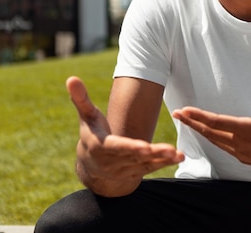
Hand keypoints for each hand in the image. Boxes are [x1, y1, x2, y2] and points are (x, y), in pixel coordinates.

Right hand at [68, 76, 183, 195]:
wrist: (91, 165)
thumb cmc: (91, 133)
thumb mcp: (86, 116)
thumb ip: (81, 98)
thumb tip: (71, 78)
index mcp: (100, 146)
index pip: (116, 147)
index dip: (130, 147)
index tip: (144, 146)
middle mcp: (112, 162)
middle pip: (134, 157)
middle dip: (151, 153)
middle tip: (168, 149)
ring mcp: (125, 169)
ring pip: (145, 164)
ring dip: (162, 159)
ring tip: (177, 153)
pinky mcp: (136, 172)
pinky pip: (151, 168)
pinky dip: (165, 163)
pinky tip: (179, 156)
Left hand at [172, 76, 250, 176]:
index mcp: (248, 130)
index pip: (217, 122)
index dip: (199, 116)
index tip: (184, 110)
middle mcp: (241, 144)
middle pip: (210, 132)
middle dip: (192, 123)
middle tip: (176, 114)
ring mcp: (242, 154)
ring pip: (215, 142)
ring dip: (200, 131)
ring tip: (188, 123)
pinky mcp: (246, 159)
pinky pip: (223, 148)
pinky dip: (212, 140)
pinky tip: (209, 135)